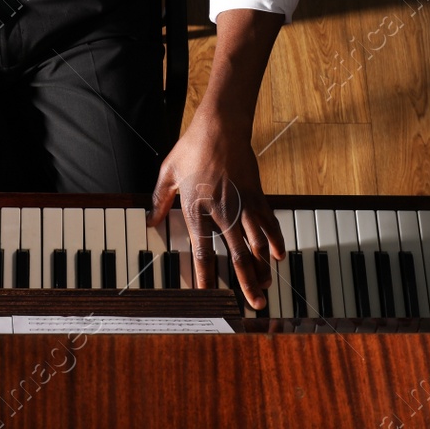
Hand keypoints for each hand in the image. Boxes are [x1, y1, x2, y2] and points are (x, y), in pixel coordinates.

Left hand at [148, 114, 283, 309]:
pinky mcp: (257, 194)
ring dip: (262, 267)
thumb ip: (159, 200)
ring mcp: (243, 203)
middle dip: (245, 282)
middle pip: (236, 253)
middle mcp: (222, 210)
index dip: (205, 275)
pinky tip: (278, 256)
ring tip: (266, 286)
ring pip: (257, 242)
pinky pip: (269, 222)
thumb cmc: (192, 147)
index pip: (202, 249)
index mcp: (196, 207)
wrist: (221, 125)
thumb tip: (150, 221)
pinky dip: (274, 240)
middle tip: (254, 303)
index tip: (208, 295)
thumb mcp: (168, 173)